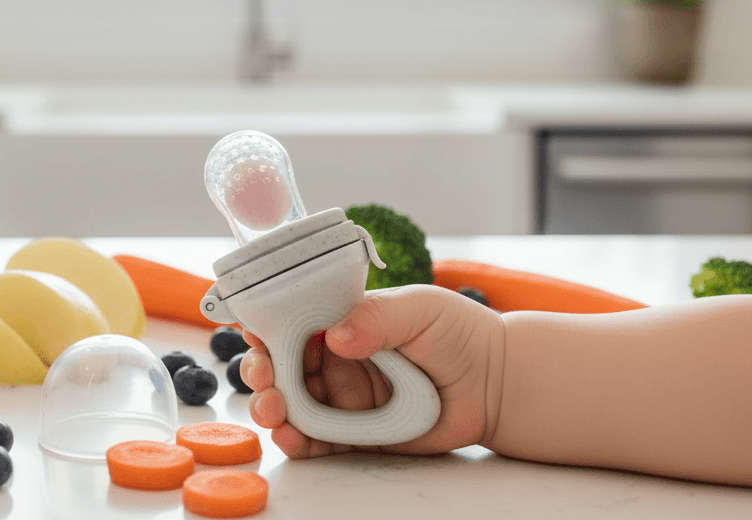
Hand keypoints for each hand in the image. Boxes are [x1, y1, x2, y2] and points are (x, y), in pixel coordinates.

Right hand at [239, 284, 503, 457]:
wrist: (496, 382)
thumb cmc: (459, 332)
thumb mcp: (420, 309)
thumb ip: (377, 317)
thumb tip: (336, 335)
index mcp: (342, 323)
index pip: (292, 322)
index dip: (267, 327)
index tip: (255, 333)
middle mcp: (335, 361)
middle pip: (282, 366)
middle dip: (262, 371)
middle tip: (263, 377)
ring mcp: (344, 399)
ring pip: (292, 405)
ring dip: (271, 406)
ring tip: (271, 409)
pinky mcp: (357, 436)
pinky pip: (318, 442)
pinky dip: (296, 441)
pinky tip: (287, 436)